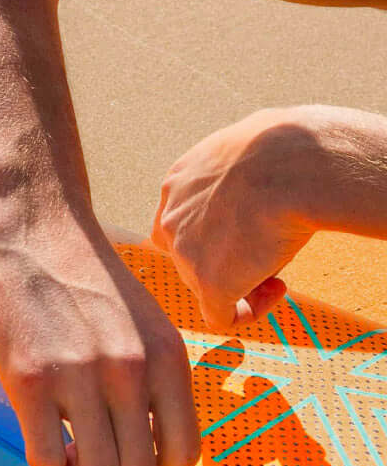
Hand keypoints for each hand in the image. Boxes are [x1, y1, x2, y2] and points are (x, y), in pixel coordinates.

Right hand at [0, 214, 200, 465]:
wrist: (36, 230)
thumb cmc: (87, 280)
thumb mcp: (144, 325)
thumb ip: (155, 381)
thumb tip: (149, 449)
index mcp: (168, 359)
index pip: (185, 455)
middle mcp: (131, 370)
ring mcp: (80, 376)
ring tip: (66, 455)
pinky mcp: (30, 379)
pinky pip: (45, 462)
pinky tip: (40, 442)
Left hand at [152, 109, 315, 330]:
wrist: (294, 164)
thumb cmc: (287, 148)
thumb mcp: (249, 148)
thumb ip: (239, 174)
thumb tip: (258, 186)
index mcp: (178, 182)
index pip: (180, 221)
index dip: (212, 234)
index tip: (250, 228)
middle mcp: (172, 218)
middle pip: (191, 255)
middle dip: (229, 258)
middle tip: (270, 248)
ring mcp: (185, 253)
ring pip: (208, 284)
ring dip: (243, 280)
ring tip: (282, 260)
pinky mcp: (208, 283)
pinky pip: (221, 317)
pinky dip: (247, 313)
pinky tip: (277, 290)